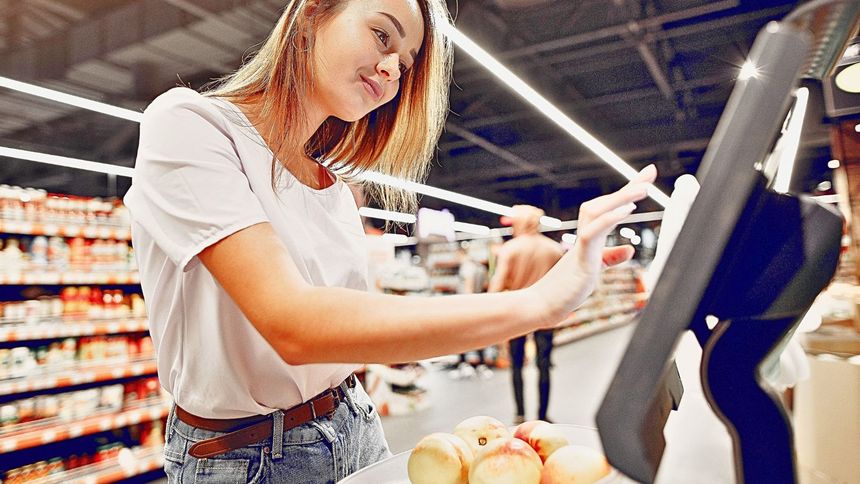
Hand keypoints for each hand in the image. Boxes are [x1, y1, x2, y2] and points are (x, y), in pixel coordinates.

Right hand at [531, 165, 657, 326]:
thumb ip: (609, 258)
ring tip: (643, 188)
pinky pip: (592, 233)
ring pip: (598, 212)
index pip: (609, 210)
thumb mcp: (592, 271)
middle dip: (628, 187)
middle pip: (604, 203)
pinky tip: (627, 209)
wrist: (540, 306)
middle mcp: (585, 237)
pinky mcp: (580, 259)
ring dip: (621, 198)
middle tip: (650, 171)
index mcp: (589, 239)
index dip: (626, 193)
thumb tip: (630, 249)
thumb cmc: (563, 290)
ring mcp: (581, 246)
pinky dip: (609, 218)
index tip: (644, 179)